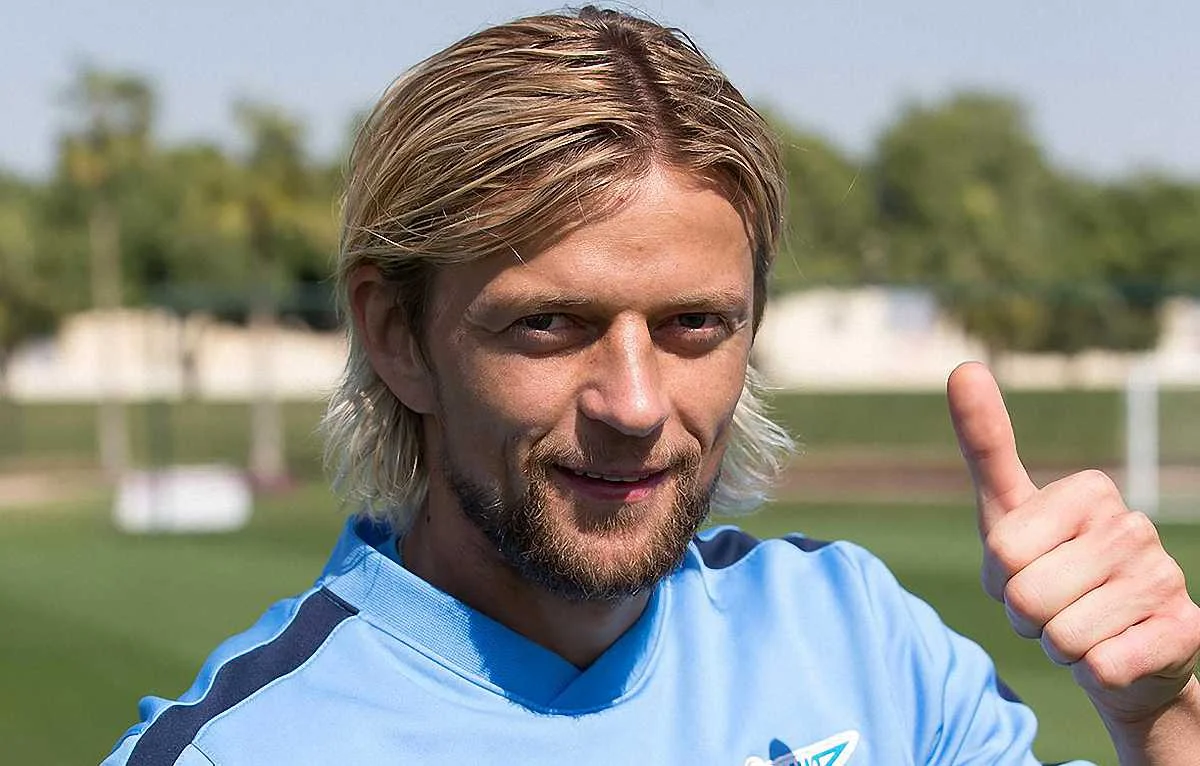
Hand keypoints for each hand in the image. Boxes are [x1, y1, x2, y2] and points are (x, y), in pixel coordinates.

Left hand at [947, 361, 1199, 724]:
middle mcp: (1133, 525)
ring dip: (1058, 645)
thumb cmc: (1053, 574)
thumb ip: (986, 445)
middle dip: (1026, 617)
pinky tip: (1115, 654)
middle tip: (1055, 608)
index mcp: (1088, 491)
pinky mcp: (1185, 631)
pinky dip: (1092, 674)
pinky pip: (1100, 667)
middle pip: (1025, 595)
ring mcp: (1164, 577)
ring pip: (1061, 635)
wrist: (1122, 652)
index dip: (999, 578)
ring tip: (1083, 628)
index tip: (1026, 569)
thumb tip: (963, 367)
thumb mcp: (1008, 513)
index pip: (1001, 550)